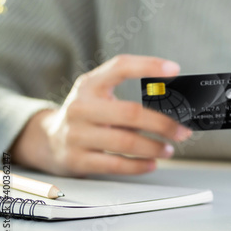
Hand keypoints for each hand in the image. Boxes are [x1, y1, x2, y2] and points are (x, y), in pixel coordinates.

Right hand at [11, 55, 191, 176]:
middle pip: (131, 113)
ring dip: (154, 147)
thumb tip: (171, 105)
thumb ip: (126, 93)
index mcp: (90, 84)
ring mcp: (77, 134)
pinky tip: (152, 163)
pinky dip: (139, 165)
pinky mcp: (77, 159)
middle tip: (182, 132)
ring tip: (169, 149)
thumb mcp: (97, 94)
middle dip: (163, 124)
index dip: (148, 65)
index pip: (121, 66)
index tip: (174, 69)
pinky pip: (115, 165)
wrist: (49, 140)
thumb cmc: (86, 114)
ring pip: (125, 142)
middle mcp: (81, 107)